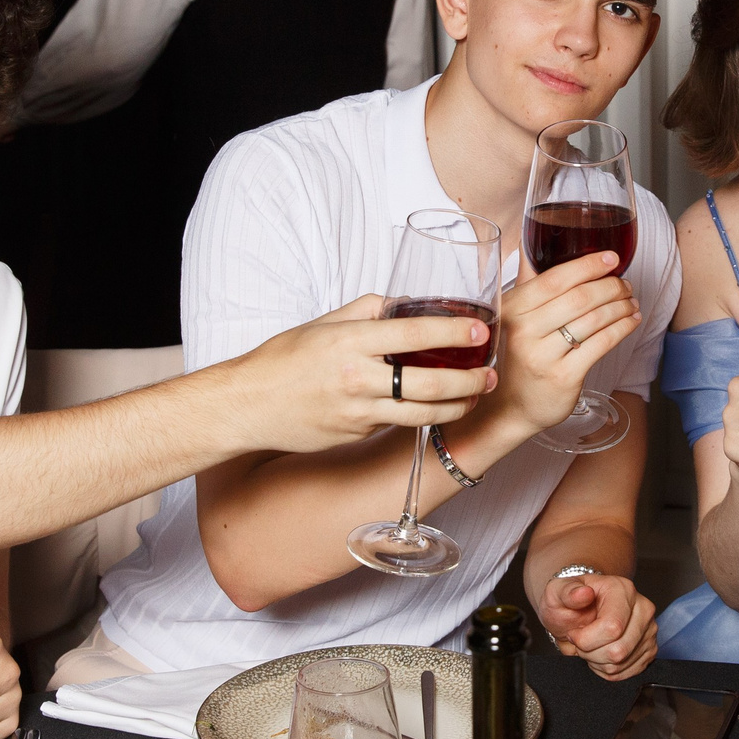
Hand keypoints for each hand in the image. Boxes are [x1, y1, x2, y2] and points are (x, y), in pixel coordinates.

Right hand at [224, 293, 495, 452]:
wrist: (246, 405)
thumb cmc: (280, 361)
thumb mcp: (321, 324)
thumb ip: (363, 311)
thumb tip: (399, 303)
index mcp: (351, 342)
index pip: (414, 333)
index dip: (454, 332)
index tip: (481, 332)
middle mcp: (358, 378)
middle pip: (430, 382)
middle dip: (470, 381)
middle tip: (492, 376)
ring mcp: (358, 412)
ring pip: (422, 413)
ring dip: (456, 407)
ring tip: (476, 397)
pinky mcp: (355, 434)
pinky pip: (396, 424)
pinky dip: (420, 415)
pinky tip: (437, 409)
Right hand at [474, 252, 637, 437]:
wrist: (511, 407)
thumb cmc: (518, 356)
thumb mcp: (514, 318)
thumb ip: (528, 282)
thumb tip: (533, 238)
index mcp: (512, 310)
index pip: (554, 279)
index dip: (587, 265)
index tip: (611, 258)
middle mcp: (524, 331)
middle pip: (579, 298)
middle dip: (611, 287)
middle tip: (626, 285)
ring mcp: (543, 356)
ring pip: (593, 320)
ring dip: (620, 307)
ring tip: (631, 302)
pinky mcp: (564, 377)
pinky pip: (601, 344)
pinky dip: (622, 329)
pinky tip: (631, 322)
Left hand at [536, 570, 657, 681]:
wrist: (577, 613)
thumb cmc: (569, 603)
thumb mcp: (558, 592)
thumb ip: (567, 592)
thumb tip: (583, 594)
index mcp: (623, 590)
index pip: (612, 627)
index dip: (586, 639)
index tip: (573, 634)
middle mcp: (643, 609)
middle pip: (618, 650)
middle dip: (590, 652)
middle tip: (581, 641)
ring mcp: (649, 631)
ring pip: (620, 664)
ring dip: (597, 661)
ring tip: (590, 645)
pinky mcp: (650, 650)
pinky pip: (626, 673)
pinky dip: (607, 669)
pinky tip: (600, 653)